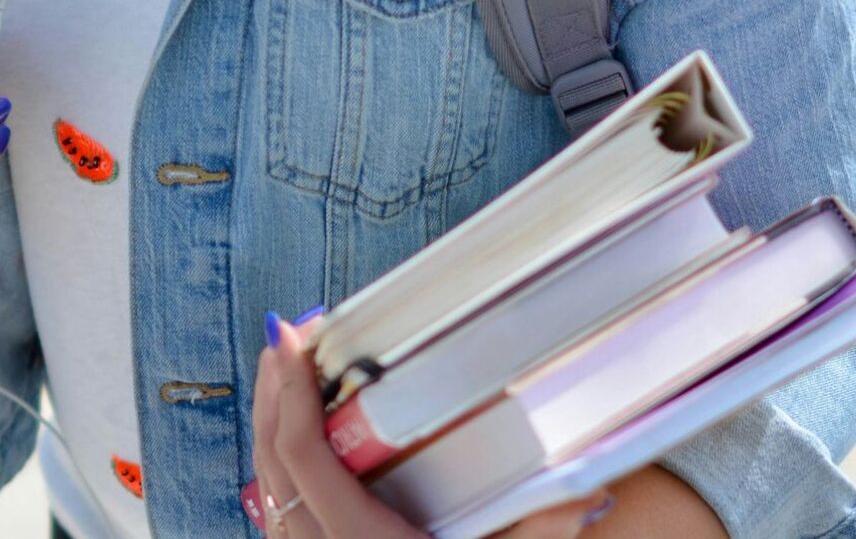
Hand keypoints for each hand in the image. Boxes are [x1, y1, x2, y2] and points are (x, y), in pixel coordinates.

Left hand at [251, 312, 611, 537]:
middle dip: (273, 394)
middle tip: (285, 336)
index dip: (292, 395)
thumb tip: (590, 492)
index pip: (304, 458)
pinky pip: (278, 519)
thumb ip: (546, 532)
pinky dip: (279, 471)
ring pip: (265, 492)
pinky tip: (296, 444)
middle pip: (271, 465)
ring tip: (287, 374)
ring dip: (271, 428)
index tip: (294, 339)